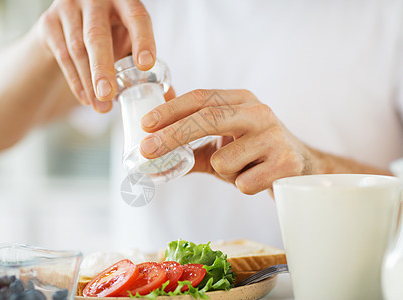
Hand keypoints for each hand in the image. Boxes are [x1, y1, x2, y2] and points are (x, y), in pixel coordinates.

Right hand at [36, 0, 155, 111]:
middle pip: (98, 34)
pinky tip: (86, 99)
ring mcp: (69, 8)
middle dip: (104, 68)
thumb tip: (170, 98)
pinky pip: (62, 57)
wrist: (67, 26)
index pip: (137, 16)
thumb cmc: (109, 35)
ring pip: (77, 49)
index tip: (145, 65)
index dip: (143, 40)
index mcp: (123, 0)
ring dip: (90, 82)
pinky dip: (76, 81)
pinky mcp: (49, 23)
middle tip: (109, 95)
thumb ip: (146, 65)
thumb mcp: (128, 43)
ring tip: (101, 107)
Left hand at [139, 89, 316, 194]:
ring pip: (223, 162)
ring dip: (224, 173)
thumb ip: (189, 138)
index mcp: (241, 100)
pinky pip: (243, 183)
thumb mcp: (222, 140)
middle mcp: (259, 112)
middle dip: (173, 135)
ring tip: (242, 168)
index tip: (145, 125)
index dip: (170, 110)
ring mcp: (274, 136)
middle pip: (208, 118)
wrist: (301, 169)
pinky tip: (259, 178)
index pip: (201, 97)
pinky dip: (242, 186)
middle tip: (146, 150)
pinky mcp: (286, 163)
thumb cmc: (253, 154)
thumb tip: (148, 141)